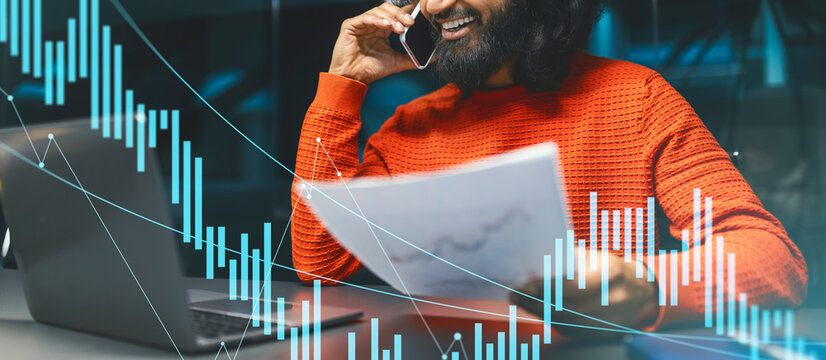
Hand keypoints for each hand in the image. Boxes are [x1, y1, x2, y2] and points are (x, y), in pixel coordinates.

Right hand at [328, 1, 418, 83]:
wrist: (353, 79)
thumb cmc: (370, 70)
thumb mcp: (396, 63)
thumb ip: (412, 59)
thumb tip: (430, 59)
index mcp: (382, 29)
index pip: (396, 15)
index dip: (407, 14)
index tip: (418, 17)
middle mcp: (372, 24)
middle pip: (388, 10)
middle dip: (401, 14)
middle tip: (411, 22)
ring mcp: (361, 24)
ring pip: (378, 11)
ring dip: (391, 18)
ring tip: (400, 28)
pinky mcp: (351, 26)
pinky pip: (366, 18)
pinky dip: (377, 20)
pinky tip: (387, 26)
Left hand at [509, 251, 658, 339]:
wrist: (641, 290)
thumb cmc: (609, 269)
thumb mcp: (592, 258)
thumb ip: (565, 264)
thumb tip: (532, 272)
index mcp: (610, 274)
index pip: (572, 286)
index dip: (545, 289)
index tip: (524, 286)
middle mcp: (614, 299)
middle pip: (567, 308)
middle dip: (536, 303)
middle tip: (516, 295)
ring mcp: (612, 320)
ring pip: (568, 323)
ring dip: (542, 313)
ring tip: (525, 302)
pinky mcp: (607, 334)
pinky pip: (575, 331)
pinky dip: (555, 322)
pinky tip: (543, 312)